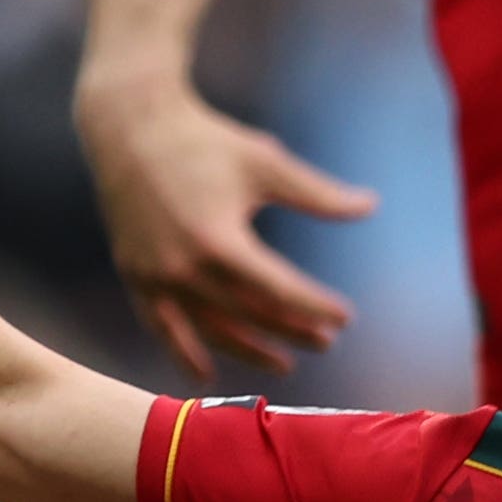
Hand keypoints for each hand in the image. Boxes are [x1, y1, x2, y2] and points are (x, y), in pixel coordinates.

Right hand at [80, 74, 371, 380]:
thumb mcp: (265, 162)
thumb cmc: (205, 141)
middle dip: (290, 330)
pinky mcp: (135, 275)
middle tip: (326, 341)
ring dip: (247, 351)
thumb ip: (316, 193)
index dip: (313, 306)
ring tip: (282, 364)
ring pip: (207, 329)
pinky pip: (160, 326)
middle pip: (247, 315)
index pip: (277, 289)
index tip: (345, 317)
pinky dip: (182, 351)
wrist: (130, 128)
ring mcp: (155, 276)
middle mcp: (183, 267)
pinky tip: (204, 373)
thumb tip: (370, 206)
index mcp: (218, 240)